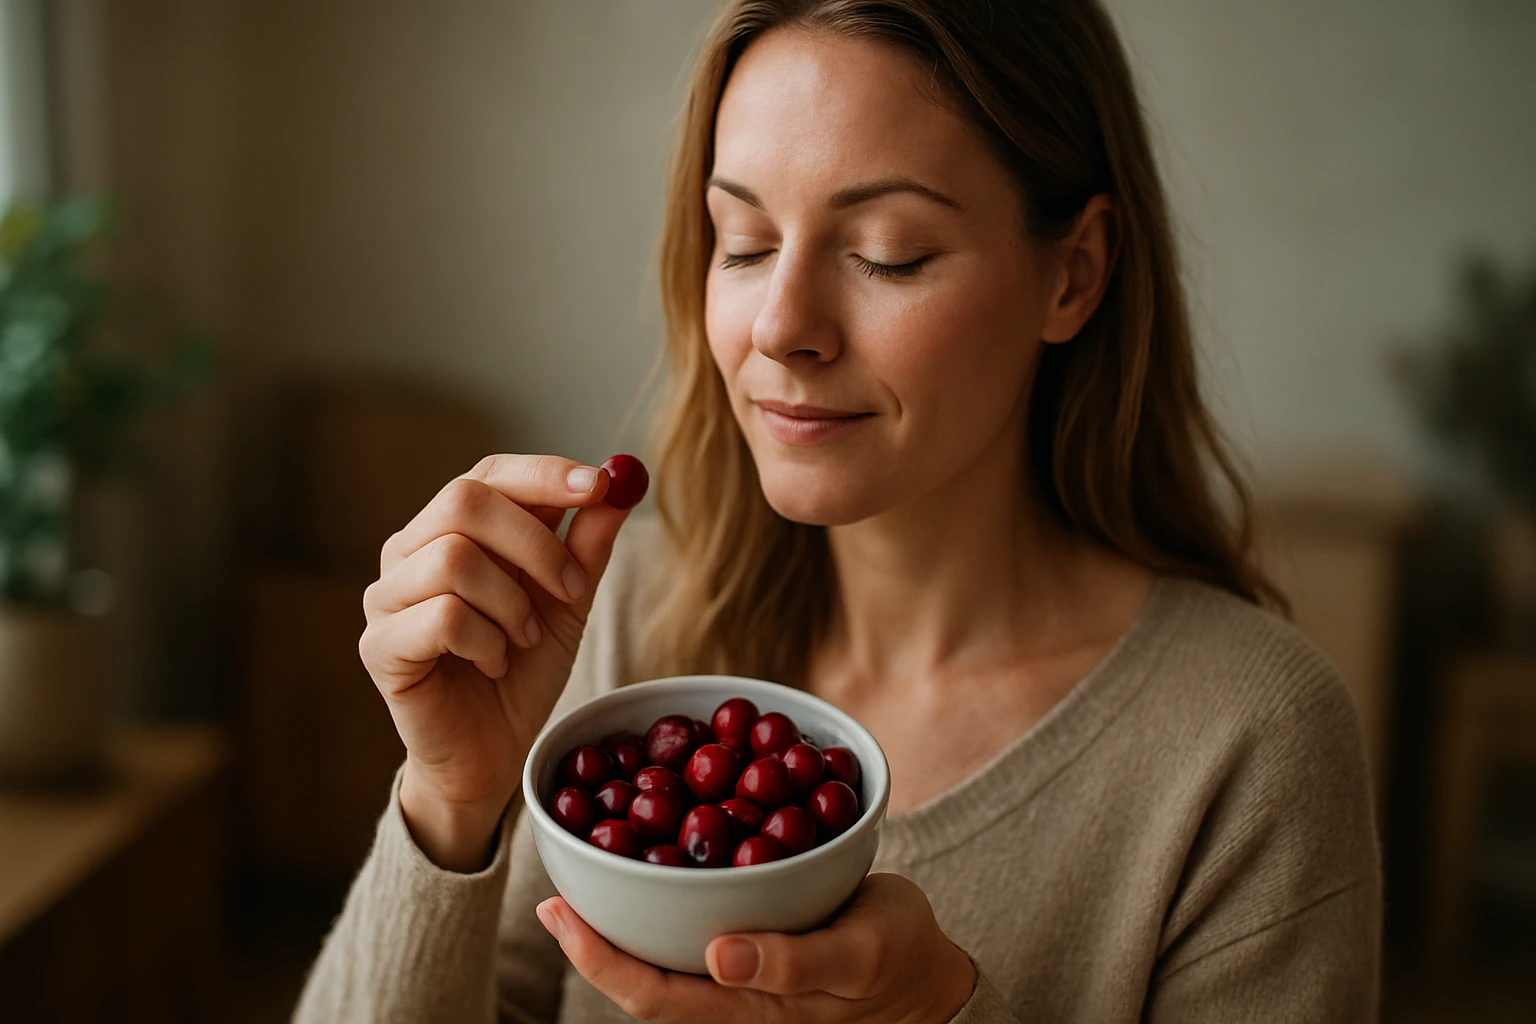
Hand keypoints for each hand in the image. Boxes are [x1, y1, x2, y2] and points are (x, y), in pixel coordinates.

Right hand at [358, 453, 638, 869]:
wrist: (493, 752)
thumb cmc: (522, 669)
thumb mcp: (569, 601)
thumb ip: (586, 542)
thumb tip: (620, 480)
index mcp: (452, 528)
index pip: (489, 473)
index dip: (543, 474)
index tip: (598, 485)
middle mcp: (409, 551)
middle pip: (465, 500)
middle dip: (536, 543)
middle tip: (573, 590)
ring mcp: (386, 597)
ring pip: (454, 558)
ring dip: (512, 603)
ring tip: (524, 639)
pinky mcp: (378, 646)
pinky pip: (442, 617)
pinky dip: (487, 642)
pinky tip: (494, 664)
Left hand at [535, 873, 976, 1023]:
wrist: (934, 972)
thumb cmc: (900, 960)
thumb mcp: (862, 957)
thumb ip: (796, 963)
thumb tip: (721, 956)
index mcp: (746, 1007)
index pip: (650, 994)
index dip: (596, 958)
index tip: (558, 913)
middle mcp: (729, 997)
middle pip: (641, 978)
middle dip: (592, 937)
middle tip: (555, 889)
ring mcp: (739, 978)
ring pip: (662, 956)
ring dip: (620, 921)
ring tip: (587, 872)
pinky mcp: (755, 950)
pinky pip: (692, 932)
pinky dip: (662, 899)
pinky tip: (652, 863)